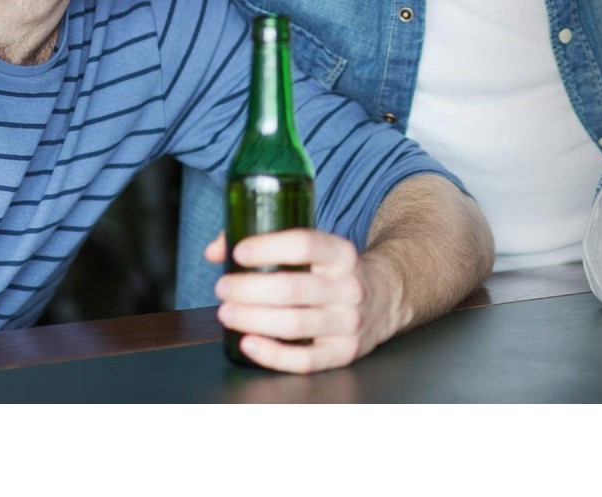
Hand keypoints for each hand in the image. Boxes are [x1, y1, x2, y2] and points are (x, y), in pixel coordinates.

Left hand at [208, 227, 400, 373]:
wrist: (385, 297)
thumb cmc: (332, 270)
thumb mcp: (313, 247)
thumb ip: (265, 241)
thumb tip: (216, 250)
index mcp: (340, 253)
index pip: (305, 244)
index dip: (268, 247)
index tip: (238, 252)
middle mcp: (348, 287)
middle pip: (293, 288)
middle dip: (249, 289)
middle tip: (222, 287)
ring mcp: (348, 323)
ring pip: (295, 324)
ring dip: (253, 319)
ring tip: (226, 312)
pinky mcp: (344, 353)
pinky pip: (305, 359)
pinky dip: (272, 354)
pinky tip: (247, 343)